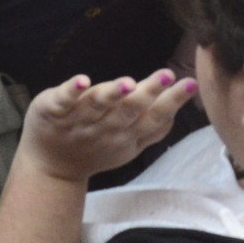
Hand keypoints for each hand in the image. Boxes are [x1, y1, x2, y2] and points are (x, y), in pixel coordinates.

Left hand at [18, 69, 194, 185]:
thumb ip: (152, 129)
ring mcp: (79, 120)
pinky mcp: (54, 111)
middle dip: (148, 92)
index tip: (190, 83)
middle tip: (167, 74)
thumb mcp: (128, 145)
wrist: (53, 167)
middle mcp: (106, 128)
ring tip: (128, 83)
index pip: (153, 118)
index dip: (171, 102)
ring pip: (98, 105)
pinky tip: (82, 80)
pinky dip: (71, 90)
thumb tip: (177, 110)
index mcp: (127, 134)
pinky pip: (63, 100)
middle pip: (129, 110)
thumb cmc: (97, 147)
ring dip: (113, 93)